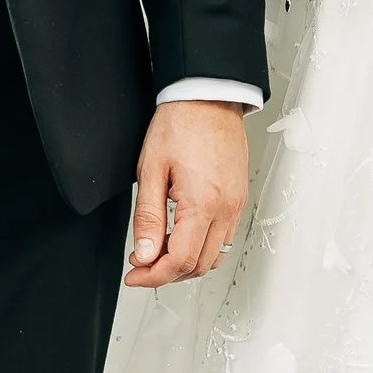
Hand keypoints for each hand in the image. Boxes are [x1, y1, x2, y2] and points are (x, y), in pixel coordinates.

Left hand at [125, 98, 249, 288]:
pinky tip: (181, 239)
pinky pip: (224, 238)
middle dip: (167, 273)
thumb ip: (147, 217)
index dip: (153, 275)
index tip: (134, 274)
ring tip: (159, 254)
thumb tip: (144, 253)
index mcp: (203, 203)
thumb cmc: (181, 124)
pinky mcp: (238, 198)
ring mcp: (236, 204)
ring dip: (186, 264)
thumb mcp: (151, 170)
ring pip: (214, 257)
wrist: (208, 97)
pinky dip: (202, 248)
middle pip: (198, 265)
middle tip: (141, 266)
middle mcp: (226, 208)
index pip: (179, 261)